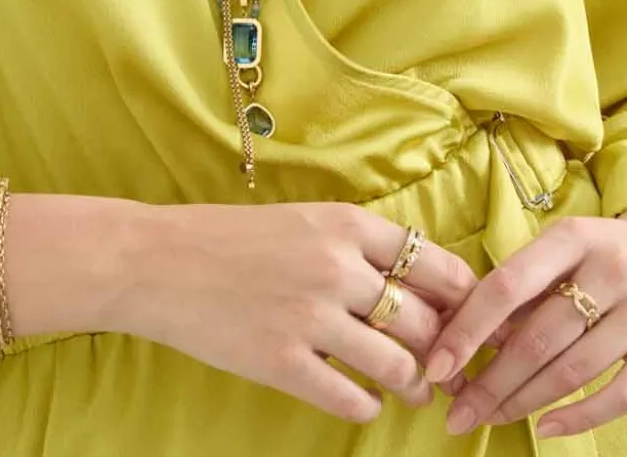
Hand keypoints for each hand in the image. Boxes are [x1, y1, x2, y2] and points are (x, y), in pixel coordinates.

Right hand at [114, 201, 477, 422]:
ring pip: (398, 364)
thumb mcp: (304, 221)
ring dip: (413, 383)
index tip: (468, 318)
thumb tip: (420, 286)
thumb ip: (358, 247)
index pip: (437, 264)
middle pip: (425, 320)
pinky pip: (353, 398)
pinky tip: (362, 399)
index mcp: (345, 224)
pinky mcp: (283, 362)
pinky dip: (368, 405)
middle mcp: (337, 267)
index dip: (463, 298)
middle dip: (443, 349)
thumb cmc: (231, 237)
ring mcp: (310, 317)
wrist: (158, 261)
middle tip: (446, 364)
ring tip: (410, 388)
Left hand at [423, 207, 626, 437]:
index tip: (437, 365)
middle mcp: (611, 268)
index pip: (508, 285)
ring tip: (490, 418)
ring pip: (573, 369)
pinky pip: (622, 393)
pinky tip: (547, 427)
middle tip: (458, 412)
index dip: (468, 329)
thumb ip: (527, 285)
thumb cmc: (609, 249)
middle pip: (538, 337)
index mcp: (573, 236)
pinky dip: (581, 416)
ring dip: (524, 401)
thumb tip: (469, 336)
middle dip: (491, 381)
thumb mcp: (567, 246)